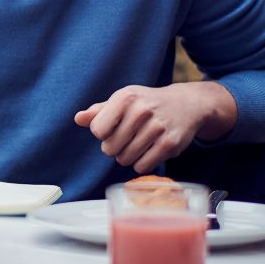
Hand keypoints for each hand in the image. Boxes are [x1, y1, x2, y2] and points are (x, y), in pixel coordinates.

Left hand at [73, 82, 236, 174]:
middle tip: (125, 139)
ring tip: (136, 144)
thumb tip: (78, 119)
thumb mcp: (123, 100)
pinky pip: (143, 166)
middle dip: (114, 148)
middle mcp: (141, 110)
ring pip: (125, 159)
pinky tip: (148, 152)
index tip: (112, 129)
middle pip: (109, 148)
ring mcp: (157, 127)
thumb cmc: (147, 103)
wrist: (186, 104)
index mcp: (125, 97)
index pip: (97, 130)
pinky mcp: (170, 143)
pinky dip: (141, 163)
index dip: (102, 133)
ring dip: (127, 156)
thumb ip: (99, 111)